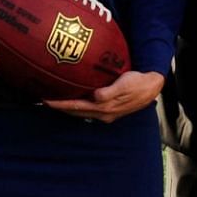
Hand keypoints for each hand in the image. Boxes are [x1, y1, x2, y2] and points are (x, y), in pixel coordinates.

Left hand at [45, 71, 164, 123]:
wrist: (152, 86)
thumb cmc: (138, 82)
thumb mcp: (124, 85)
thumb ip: (110, 92)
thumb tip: (95, 96)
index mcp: (104, 108)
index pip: (76, 107)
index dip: (60, 105)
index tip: (46, 101)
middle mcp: (103, 114)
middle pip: (76, 112)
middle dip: (60, 107)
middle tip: (44, 100)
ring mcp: (107, 114)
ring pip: (81, 112)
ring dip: (68, 108)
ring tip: (56, 101)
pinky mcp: (110, 110)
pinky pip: (89, 109)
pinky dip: (78, 105)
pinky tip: (75, 99)